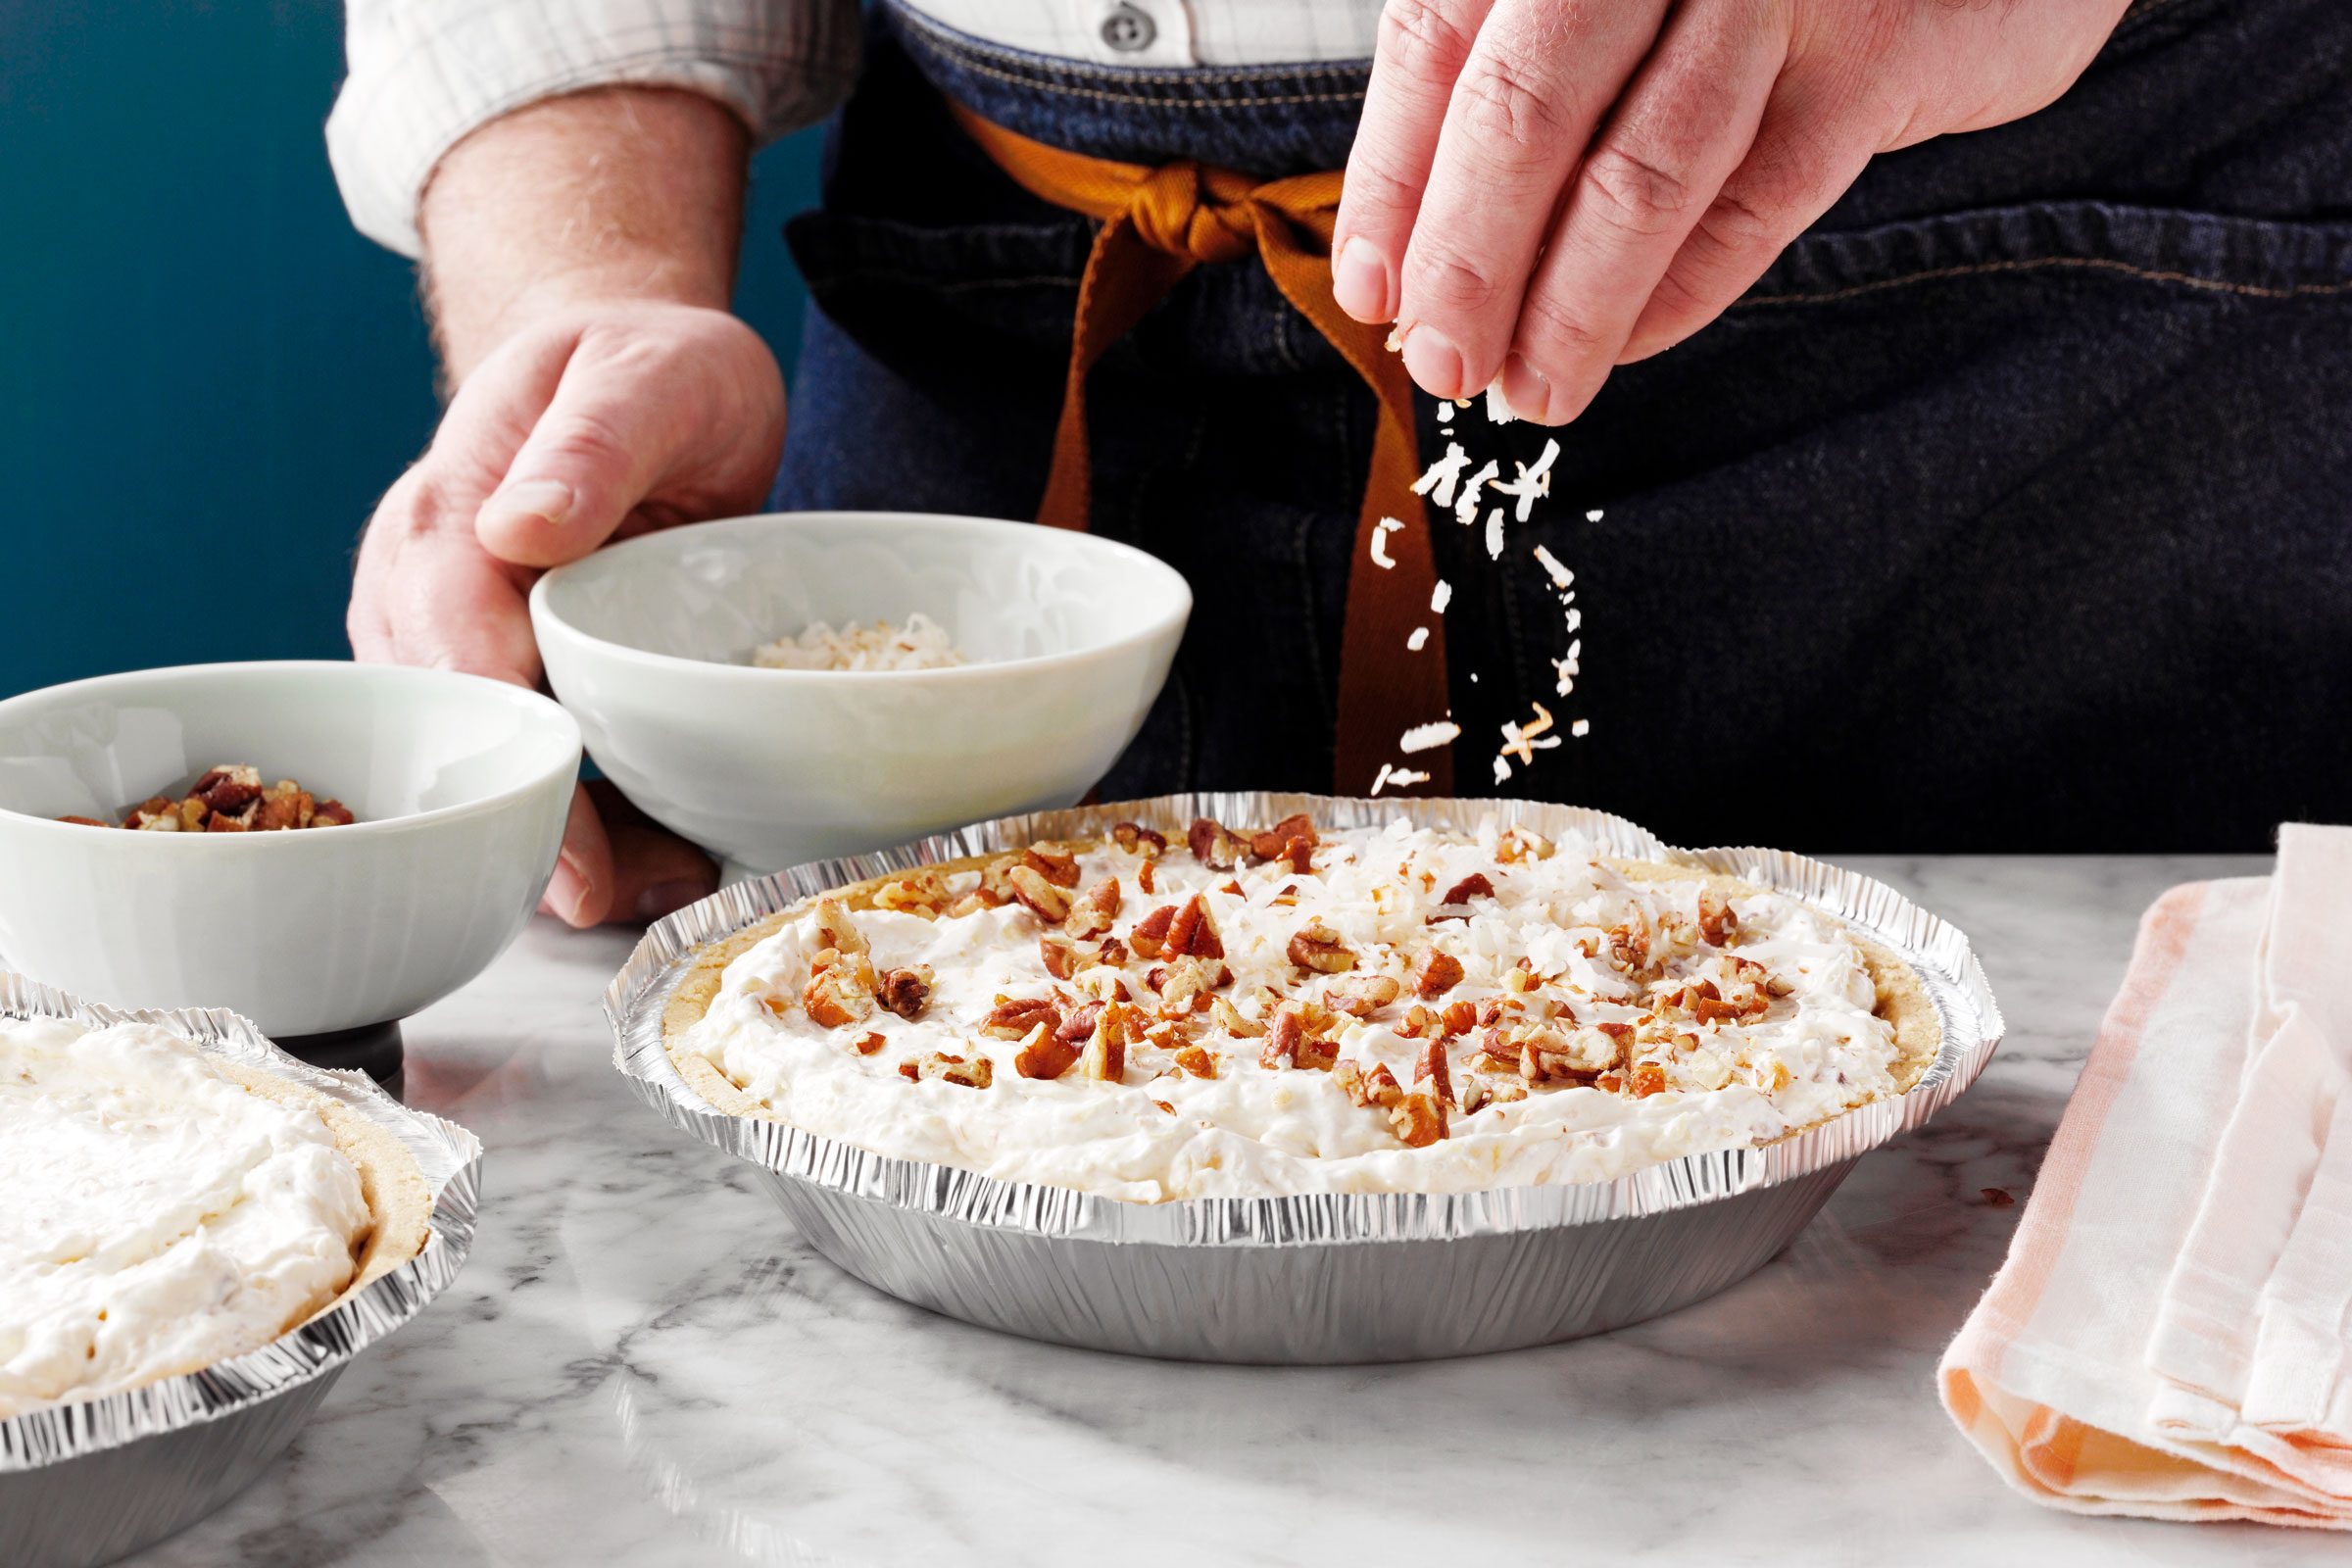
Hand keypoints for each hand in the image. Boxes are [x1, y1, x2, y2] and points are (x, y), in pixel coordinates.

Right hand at [350, 300, 783, 923]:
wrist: (631, 365)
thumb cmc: (641, 363)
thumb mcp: (645, 374)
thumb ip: (592, 444)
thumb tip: (521, 529)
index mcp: (451, 515)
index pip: (457, 650)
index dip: (510, 753)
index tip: (564, 840)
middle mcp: (426, 587)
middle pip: (457, 732)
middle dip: (530, 828)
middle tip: (618, 899)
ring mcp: (453, 637)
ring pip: (483, 761)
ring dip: (561, 838)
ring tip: (662, 886)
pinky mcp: (499, 672)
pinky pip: (523, 755)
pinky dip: (584, 816)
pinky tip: (657, 858)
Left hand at [1332, 0, 2128, 422]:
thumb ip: (1518, 73)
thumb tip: (1412, 249)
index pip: (1438, 41)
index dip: (1394, 181)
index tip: (1372, 289)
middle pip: (1526, 112)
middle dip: (1469, 260)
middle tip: (1444, 361)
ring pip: (1640, 175)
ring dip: (1569, 307)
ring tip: (1530, 388)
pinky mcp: (1878, 54)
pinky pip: (1756, 203)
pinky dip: (1679, 292)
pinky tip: (1627, 344)